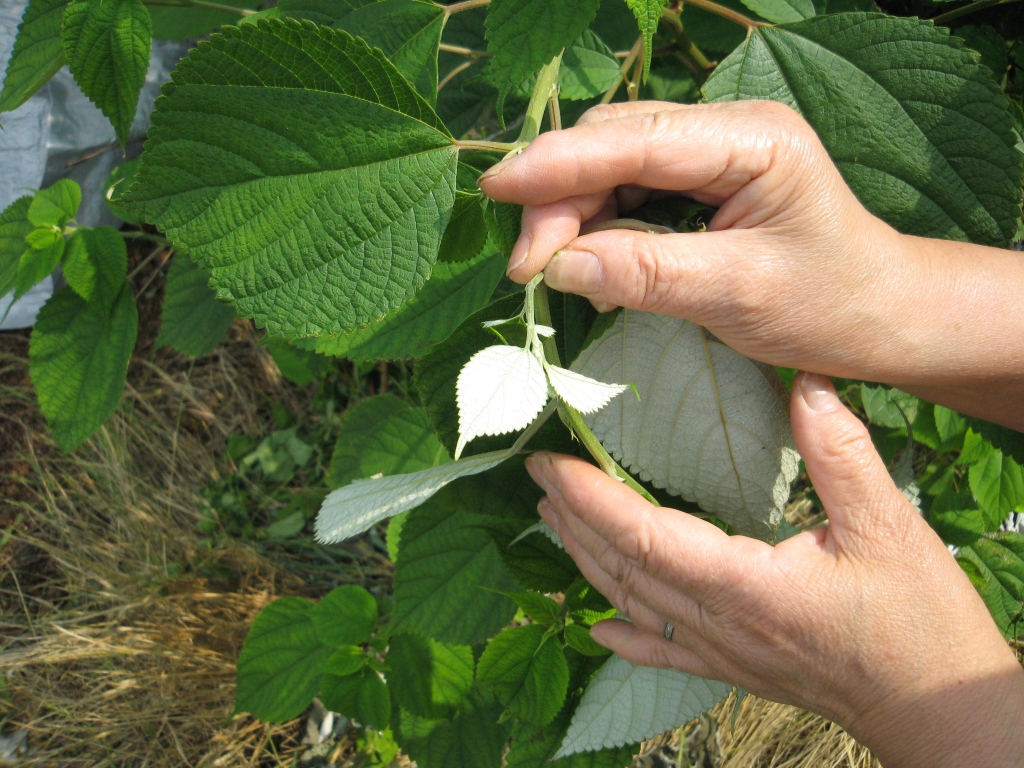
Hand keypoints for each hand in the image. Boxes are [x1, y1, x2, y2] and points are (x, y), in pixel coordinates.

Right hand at [479, 101, 1023, 429]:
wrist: (879, 317)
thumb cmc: (828, 305)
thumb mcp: (738, 295)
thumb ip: (647, 273)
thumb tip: (558, 267)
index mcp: (750, 139)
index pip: (634, 140)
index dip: (557, 163)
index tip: (495, 191)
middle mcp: (726, 129)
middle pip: (612, 144)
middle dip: (558, 198)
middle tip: (528, 270)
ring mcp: (711, 152)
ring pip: (610, 166)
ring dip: (570, 214)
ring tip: (549, 273)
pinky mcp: (699, 181)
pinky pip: (626, 192)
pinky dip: (594, 227)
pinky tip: (585, 264)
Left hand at [525, 373, 1023, 767]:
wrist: (938, 712)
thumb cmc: (919, 623)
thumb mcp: (889, 526)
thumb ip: (839, 452)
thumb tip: (802, 380)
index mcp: (745, 585)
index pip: (644, 536)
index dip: (591, 497)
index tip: (551, 462)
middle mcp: (719, 623)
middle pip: (625, 569)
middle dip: (574, 519)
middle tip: (539, 475)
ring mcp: (722, 652)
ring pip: (636, 606)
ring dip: (587, 561)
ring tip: (553, 520)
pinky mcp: (736, 669)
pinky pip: (665, 652)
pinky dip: (626, 636)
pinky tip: (598, 630)